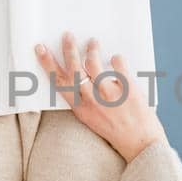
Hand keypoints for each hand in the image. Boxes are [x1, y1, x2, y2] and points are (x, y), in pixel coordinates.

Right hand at [35, 33, 166, 163]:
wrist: (141, 145)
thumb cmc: (117, 131)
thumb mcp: (93, 118)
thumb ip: (86, 99)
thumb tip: (82, 70)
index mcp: (80, 109)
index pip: (59, 82)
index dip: (48, 64)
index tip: (40, 48)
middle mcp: (92, 101)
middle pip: (74, 69)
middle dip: (68, 49)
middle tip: (67, 35)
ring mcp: (110, 96)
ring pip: (94, 64)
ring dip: (92, 49)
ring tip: (93, 42)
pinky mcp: (127, 90)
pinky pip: (118, 66)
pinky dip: (116, 59)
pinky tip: (116, 58)